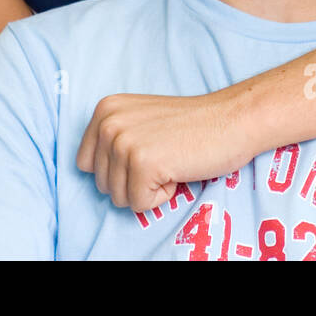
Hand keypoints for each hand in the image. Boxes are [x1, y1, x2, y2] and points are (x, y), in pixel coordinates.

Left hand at [76, 91, 253, 211]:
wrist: (231, 120)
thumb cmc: (191, 126)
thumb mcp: (138, 120)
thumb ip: (112, 138)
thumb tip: (90, 171)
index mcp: (104, 110)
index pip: (85, 164)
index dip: (117, 170)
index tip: (146, 153)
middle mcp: (107, 123)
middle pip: (102, 184)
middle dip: (134, 181)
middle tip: (164, 156)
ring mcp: (123, 142)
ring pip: (119, 198)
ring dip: (149, 189)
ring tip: (171, 161)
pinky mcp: (142, 163)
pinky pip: (140, 205)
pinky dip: (163, 197)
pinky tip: (178, 169)